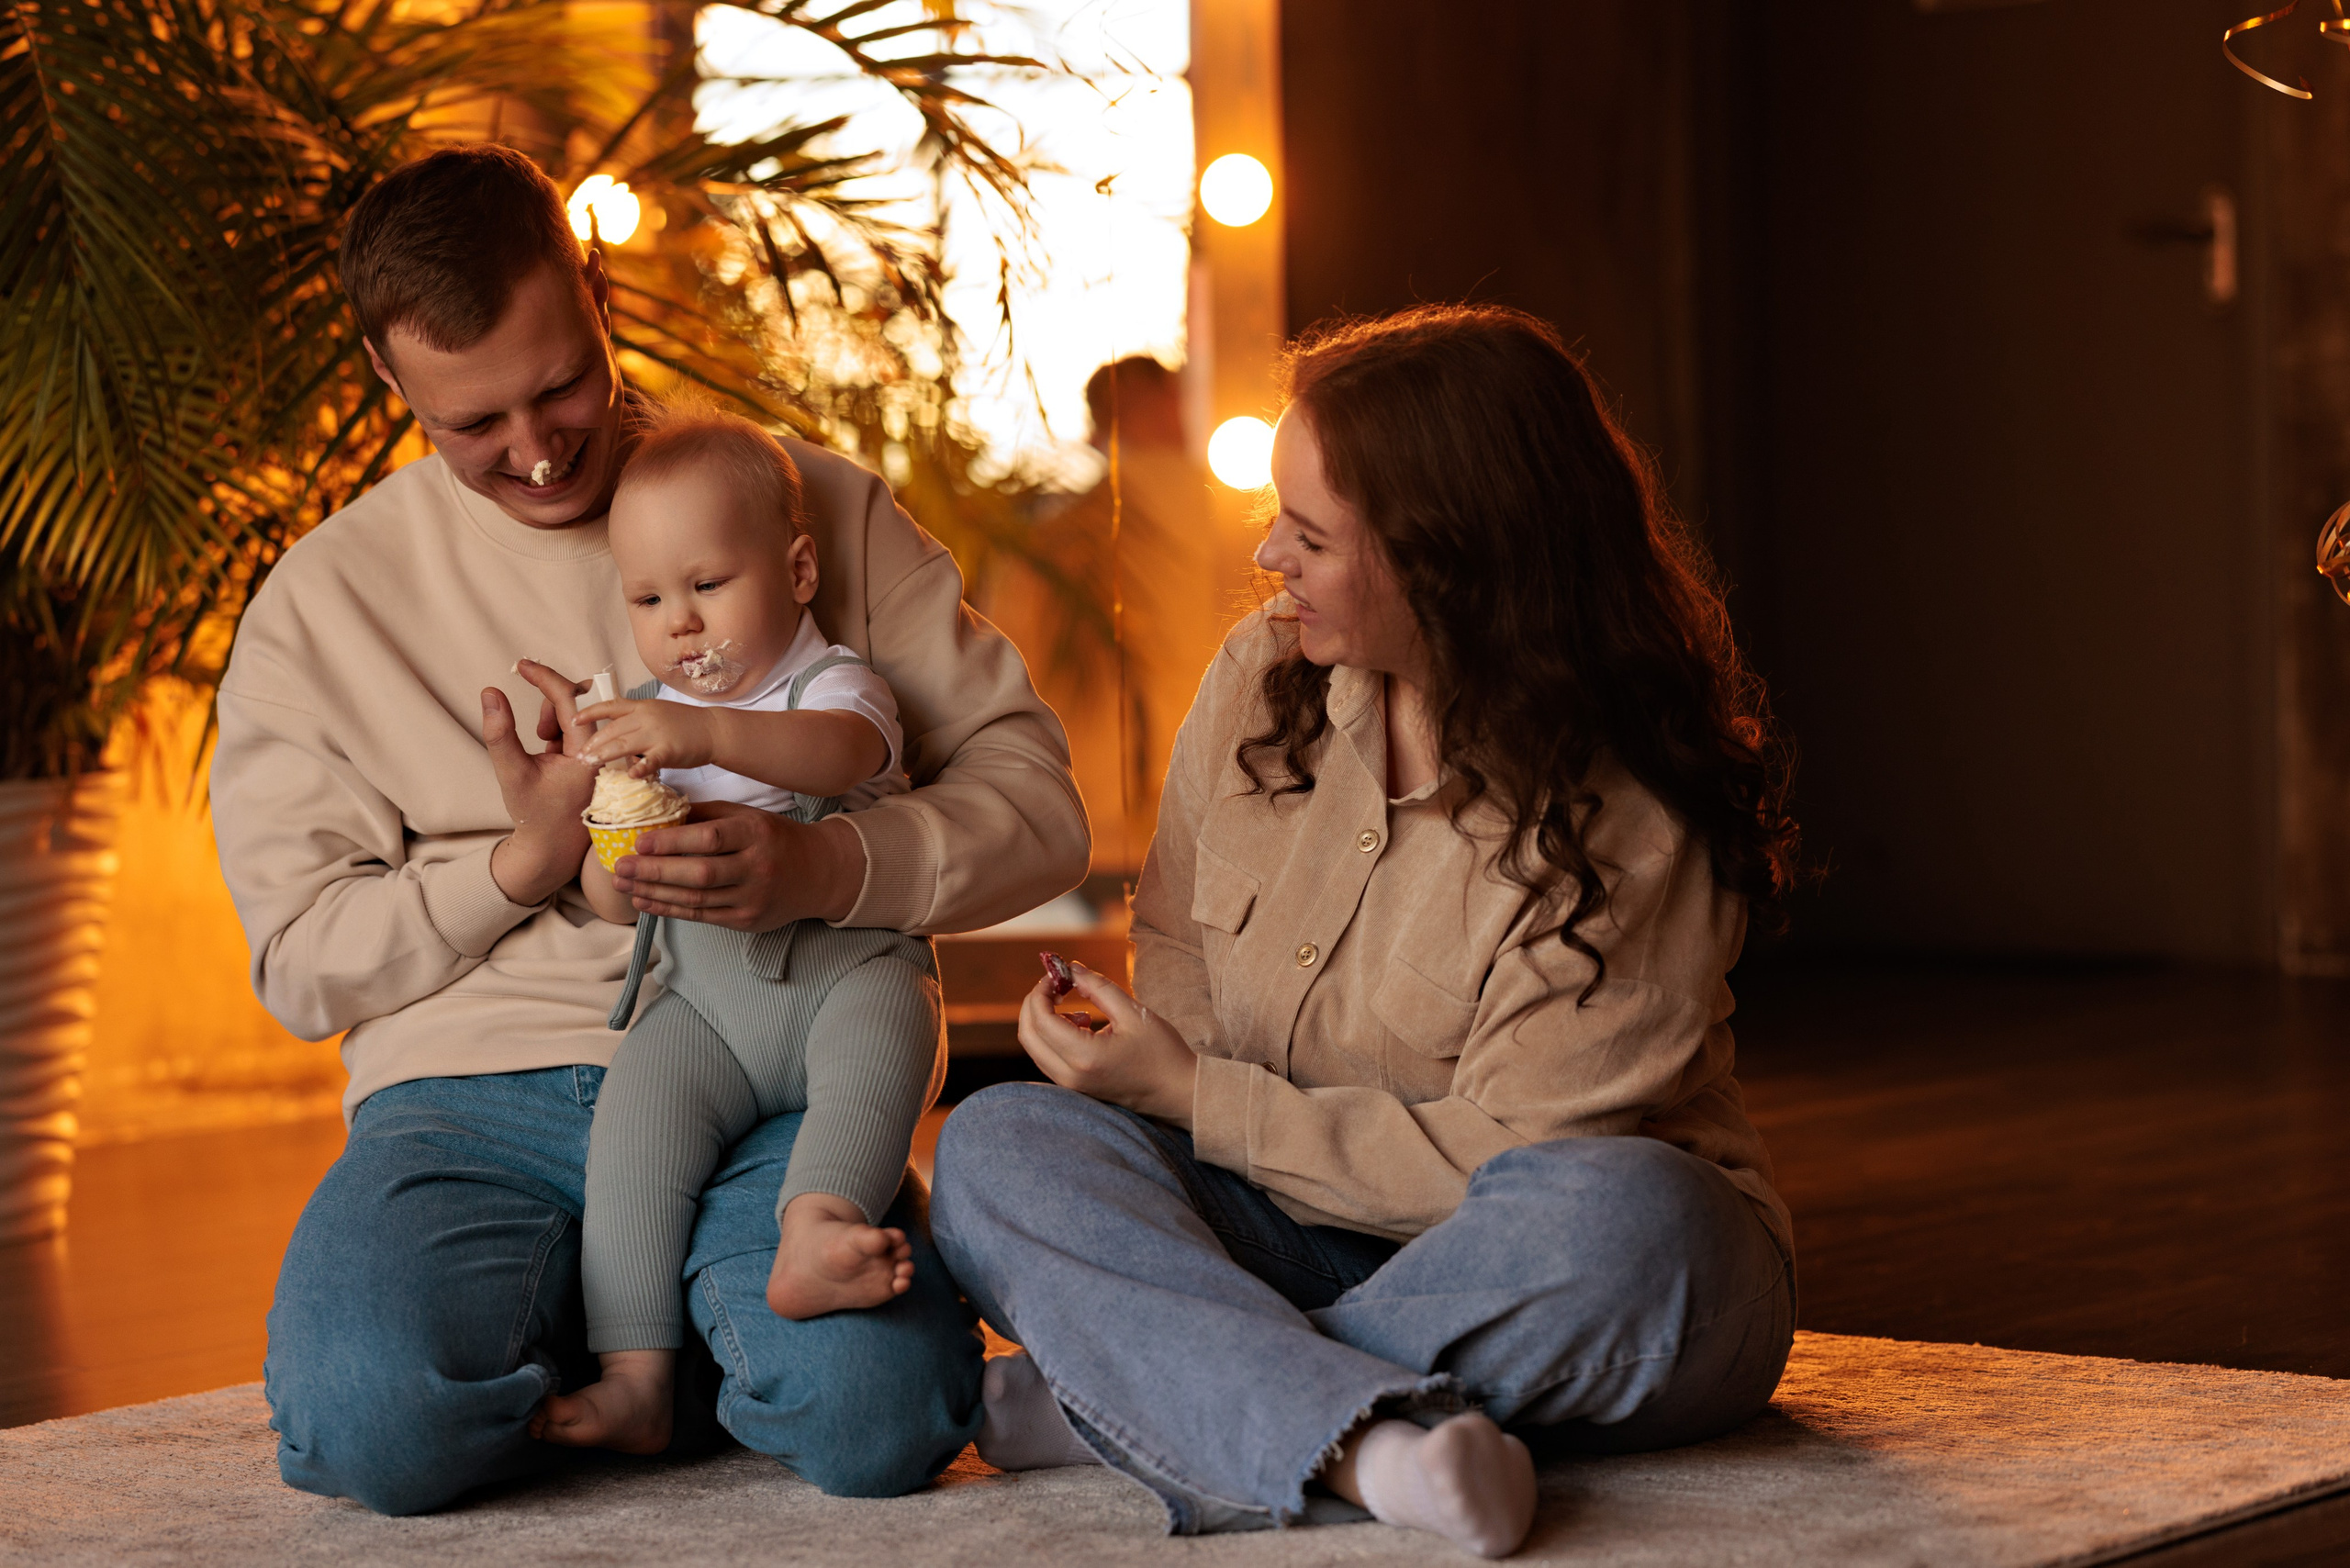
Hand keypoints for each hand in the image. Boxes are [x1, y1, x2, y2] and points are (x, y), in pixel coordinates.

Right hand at [480, 681, 598, 904]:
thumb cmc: (535, 815)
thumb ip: (499, 734)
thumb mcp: (511, 774)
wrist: (553, 847)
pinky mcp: (594, 756)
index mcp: (590, 753)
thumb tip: (491, 693)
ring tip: (540, 745)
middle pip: (576, 704)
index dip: (544, 678)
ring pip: (574, 716)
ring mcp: (601, 753)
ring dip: (550, 720)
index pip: (571, 701)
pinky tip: (547, 753)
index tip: (521, 664)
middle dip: (547, 706)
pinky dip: (555, 731)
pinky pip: (574, 729)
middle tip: (534, 731)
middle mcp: (603, 750)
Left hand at [575, 699, 717, 775]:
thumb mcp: (658, 712)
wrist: (714, 730)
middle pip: (612, 729)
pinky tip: (629, 775)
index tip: (573, 720)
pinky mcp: (669, 750)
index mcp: (643, 706)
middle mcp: (647, 717)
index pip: (610, 706)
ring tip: (589, 764)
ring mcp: (657, 733)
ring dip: (603, 755)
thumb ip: (636, 720)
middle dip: (592, 743)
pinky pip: (650, 761)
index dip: (590, 712)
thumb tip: (614, 731)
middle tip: (579, 756)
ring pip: (623, 744)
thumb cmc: (686, 724)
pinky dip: (639, 768)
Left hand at [613, 800, 864, 930]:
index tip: (639, 843)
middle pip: (699, 874)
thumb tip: (661, 813)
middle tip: (619, 867)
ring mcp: (753, 897)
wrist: (818, 872)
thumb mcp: (748, 816)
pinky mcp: (747, 920)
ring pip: (696, 900)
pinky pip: (701, 916)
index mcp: (755, 834)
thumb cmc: (775, 838)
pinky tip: (645, 901)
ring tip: (624, 885)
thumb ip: (708, 815)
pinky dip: (669, 909)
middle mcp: (757, 867)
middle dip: (654, 872)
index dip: (671, 842)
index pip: (709, 839)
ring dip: (654, 893)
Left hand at [1017, 962, 1198, 1126]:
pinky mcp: (1075, 1088)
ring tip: (1080, 1007)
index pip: (1041, 1019)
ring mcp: (1071, 1086)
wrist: (1179, 1093)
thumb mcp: (1133, 1012)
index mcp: (1085, 1057)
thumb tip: (1071, 968)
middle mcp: (1070, 1076)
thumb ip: (1098, 987)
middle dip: (1036, 1003)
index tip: (1058, 973)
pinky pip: (1048, 1057)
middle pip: (1028, 1034)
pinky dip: (1053, 1035)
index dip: (1042, 990)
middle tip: (1059, 984)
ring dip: (1044, 1019)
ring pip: (1035, 1047)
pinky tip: (1083, 1024)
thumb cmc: (1163, 1053)